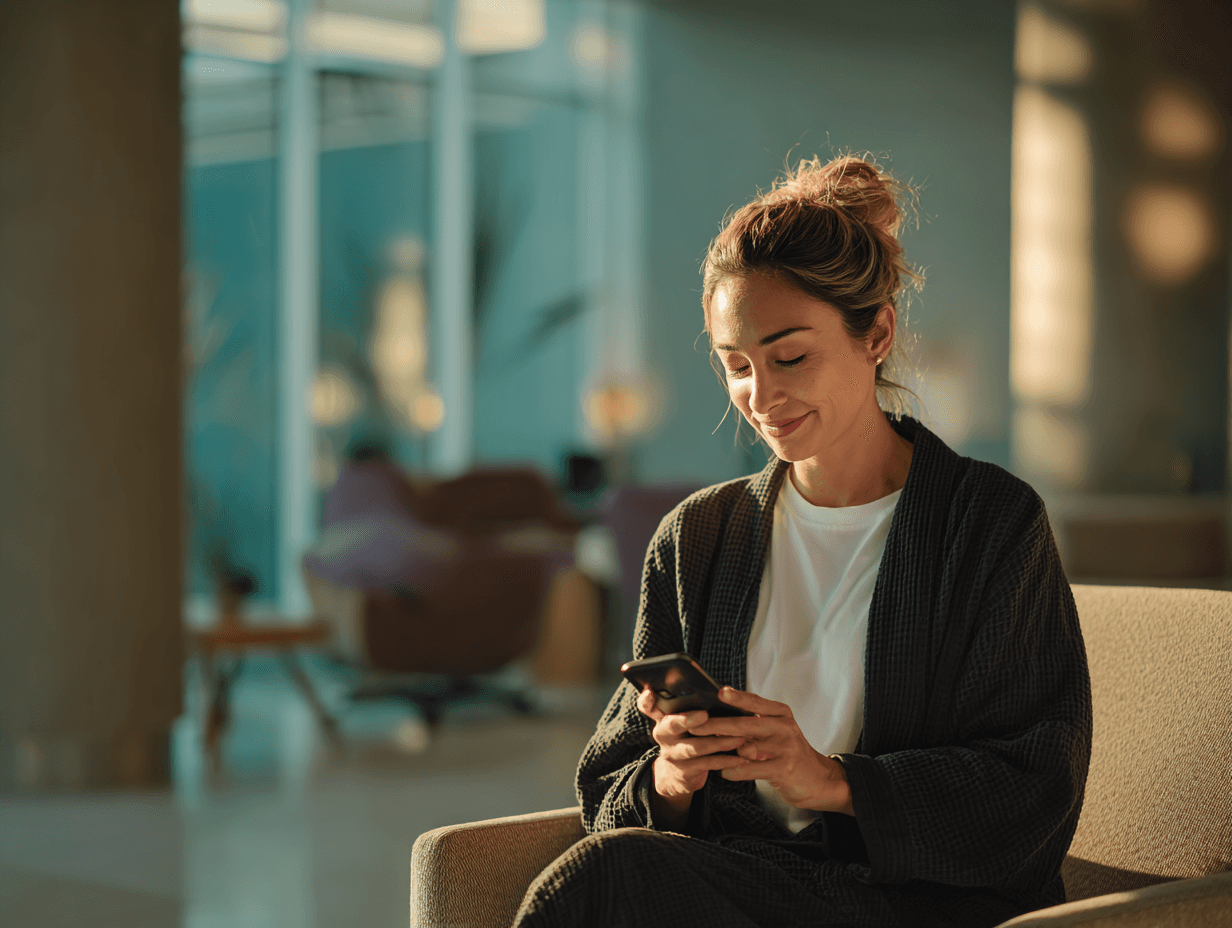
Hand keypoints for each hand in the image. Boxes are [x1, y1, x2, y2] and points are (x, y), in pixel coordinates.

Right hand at [636, 687, 747, 825]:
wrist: (677, 775)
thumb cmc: (687, 738)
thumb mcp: (683, 722)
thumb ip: (691, 707)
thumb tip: (721, 692)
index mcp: (662, 717)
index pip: (647, 706)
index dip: (646, 700)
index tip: (651, 693)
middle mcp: (663, 734)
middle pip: (671, 724)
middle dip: (687, 719)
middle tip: (704, 714)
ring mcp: (672, 754)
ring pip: (695, 747)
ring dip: (719, 742)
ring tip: (740, 738)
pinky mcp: (685, 772)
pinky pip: (707, 764)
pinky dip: (726, 760)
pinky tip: (740, 758)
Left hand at [693, 687, 853, 815]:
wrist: (815, 779)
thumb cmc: (788, 751)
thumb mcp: (776, 730)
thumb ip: (754, 721)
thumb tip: (720, 713)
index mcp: (781, 714)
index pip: (756, 702)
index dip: (737, 697)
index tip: (720, 692)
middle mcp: (784, 728)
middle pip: (746, 724)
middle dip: (718, 725)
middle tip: (696, 725)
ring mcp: (785, 748)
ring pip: (747, 747)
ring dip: (723, 750)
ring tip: (704, 750)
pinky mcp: (784, 769)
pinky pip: (752, 768)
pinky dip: (735, 770)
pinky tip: (724, 771)